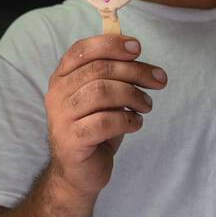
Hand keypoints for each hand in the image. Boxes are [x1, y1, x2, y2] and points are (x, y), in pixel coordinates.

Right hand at [45, 34, 166, 200]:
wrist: (78, 172)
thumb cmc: (94, 129)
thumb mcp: (102, 96)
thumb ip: (111, 73)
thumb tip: (134, 49)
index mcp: (62, 78)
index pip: (82, 50)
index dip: (111, 44)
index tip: (137, 48)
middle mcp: (57, 94)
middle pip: (99, 69)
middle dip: (135, 71)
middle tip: (159, 81)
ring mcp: (61, 118)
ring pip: (102, 92)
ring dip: (133, 96)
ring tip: (146, 105)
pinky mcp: (71, 140)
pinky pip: (105, 122)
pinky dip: (128, 120)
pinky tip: (136, 123)